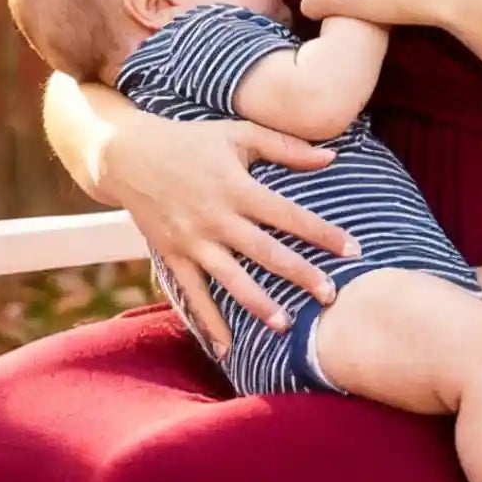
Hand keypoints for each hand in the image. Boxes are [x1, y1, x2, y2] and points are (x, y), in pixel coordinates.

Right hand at [101, 110, 358, 357]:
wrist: (127, 154)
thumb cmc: (190, 140)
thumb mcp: (237, 133)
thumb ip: (286, 146)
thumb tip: (332, 157)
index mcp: (237, 187)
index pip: (290, 215)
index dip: (323, 233)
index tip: (354, 250)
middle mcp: (216, 217)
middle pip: (266, 252)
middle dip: (301, 275)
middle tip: (332, 297)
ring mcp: (192, 240)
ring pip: (231, 279)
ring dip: (258, 304)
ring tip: (285, 326)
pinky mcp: (171, 255)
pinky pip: (192, 294)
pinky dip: (209, 322)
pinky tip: (227, 348)